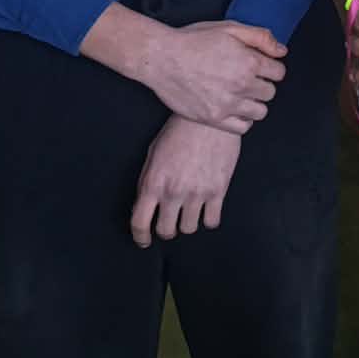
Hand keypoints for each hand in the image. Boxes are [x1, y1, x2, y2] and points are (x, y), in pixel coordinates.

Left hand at [130, 117, 240, 245]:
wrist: (209, 117)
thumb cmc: (178, 131)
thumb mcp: (153, 153)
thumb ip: (147, 182)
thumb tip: (144, 205)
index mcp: (153, 183)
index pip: (140, 223)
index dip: (140, 237)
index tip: (144, 240)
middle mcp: (174, 192)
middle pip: (166, 231)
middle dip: (166, 229)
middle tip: (169, 222)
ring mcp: (197, 193)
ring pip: (189, 228)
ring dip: (187, 223)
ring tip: (189, 211)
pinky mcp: (218, 191)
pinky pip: (212, 221)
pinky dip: (208, 219)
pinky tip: (206, 209)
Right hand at [139, 19, 285, 132]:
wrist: (161, 58)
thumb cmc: (193, 40)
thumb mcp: (229, 28)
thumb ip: (260, 37)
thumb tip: (282, 51)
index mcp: (248, 62)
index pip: (279, 72)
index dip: (271, 67)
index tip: (261, 67)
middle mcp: (241, 85)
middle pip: (270, 92)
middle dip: (263, 84)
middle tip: (247, 78)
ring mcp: (228, 104)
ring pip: (260, 112)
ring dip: (255, 103)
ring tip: (241, 94)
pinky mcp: (214, 118)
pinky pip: (243, 127)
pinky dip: (243, 120)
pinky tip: (234, 109)